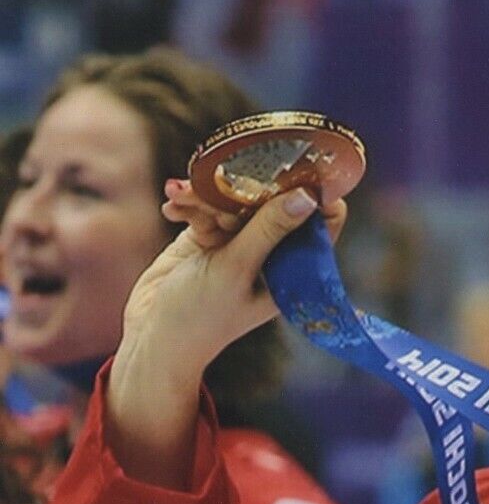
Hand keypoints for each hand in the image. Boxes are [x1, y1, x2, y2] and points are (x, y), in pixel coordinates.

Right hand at [105, 185, 347, 487]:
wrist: (151, 337)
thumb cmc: (199, 315)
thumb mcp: (235, 270)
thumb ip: (268, 230)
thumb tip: (307, 196)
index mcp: (294, 265)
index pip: (322, 219)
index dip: (313, 191)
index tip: (292, 166)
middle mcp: (273, 251)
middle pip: (274, 200)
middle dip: (242, 188)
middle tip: (213, 185)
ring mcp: (241, 242)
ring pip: (235, 200)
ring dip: (204, 196)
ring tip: (179, 197)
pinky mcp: (209, 237)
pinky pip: (206, 207)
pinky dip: (189, 205)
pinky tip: (172, 210)